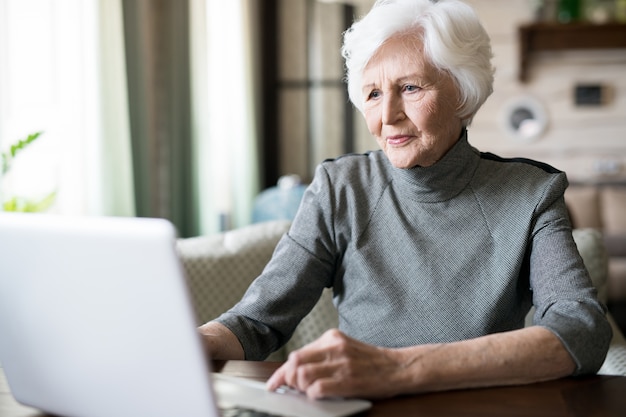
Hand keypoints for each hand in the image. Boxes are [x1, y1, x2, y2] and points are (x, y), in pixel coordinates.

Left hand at [266, 329, 407, 398]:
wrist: (400, 367)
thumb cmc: (372, 361)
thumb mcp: (345, 349)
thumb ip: (323, 355)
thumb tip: (296, 370)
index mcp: (332, 337)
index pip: (297, 354)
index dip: (282, 372)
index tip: (274, 383)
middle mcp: (335, 347)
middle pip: (295, 362)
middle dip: (289, 379)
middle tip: (292, 390)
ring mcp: (342, 363)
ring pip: (303, 376)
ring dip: (301, 388)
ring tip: (308, 393)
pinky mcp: (349, 380)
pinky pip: (318, 388)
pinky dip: (313, 395)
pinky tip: (319, 396)